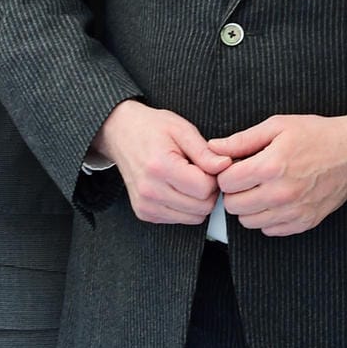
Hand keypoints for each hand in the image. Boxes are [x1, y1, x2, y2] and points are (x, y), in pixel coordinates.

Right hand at [93, 101, 231, 224]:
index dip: (215, 177)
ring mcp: (146, 205)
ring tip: (188, 178)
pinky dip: (185, 207)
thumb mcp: (182, 129)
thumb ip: (205, 152)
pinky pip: (179, 219)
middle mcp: (150, 191)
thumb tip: (225, 166)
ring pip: (193, 218)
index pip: (205, 189)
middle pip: (202, 207)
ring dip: (198, 201)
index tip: (209, 165)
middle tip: (200, 171)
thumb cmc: (151, 128)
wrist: (120, 133)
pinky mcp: (145, 213)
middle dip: (209, 191)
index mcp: (160, 167)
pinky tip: (177, 187)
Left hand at [210, 112, 346, 235]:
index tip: (234, 167)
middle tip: (245, 179)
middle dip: (234, 192)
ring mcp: (294, 211)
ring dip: (248, 207)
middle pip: (233, 206)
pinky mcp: (305, 222)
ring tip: (260, 189)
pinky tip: (274, 200)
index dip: (225, 173)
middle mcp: (281, 193)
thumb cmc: (316, 134)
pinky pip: (270, 231)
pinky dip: (267, 218)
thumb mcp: (277, 126)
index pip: (226, 183)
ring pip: (249, 222)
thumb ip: (242, 140)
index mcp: (271, 166)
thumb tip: (214, 147)